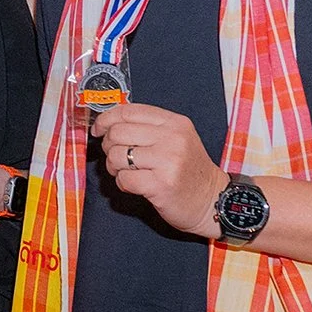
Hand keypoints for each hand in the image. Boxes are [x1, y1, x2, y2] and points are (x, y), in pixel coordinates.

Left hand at [90, 102, 227, 239]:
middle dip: (109, 146)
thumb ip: (147, 127)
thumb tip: (108, 123)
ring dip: (114, 167)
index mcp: (174, 122)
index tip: (98, 129)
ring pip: (117, 156)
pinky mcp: (161, 185)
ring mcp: (168, 161)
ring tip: (127, 172)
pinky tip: (135, 185)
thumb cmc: (188, 170)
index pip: (129, 111)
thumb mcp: (176, 139)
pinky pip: (124, 179)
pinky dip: (123, 183)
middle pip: (118, 132)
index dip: (106, 119)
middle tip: (116, 157)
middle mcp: (172, 138)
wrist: (212, 199)